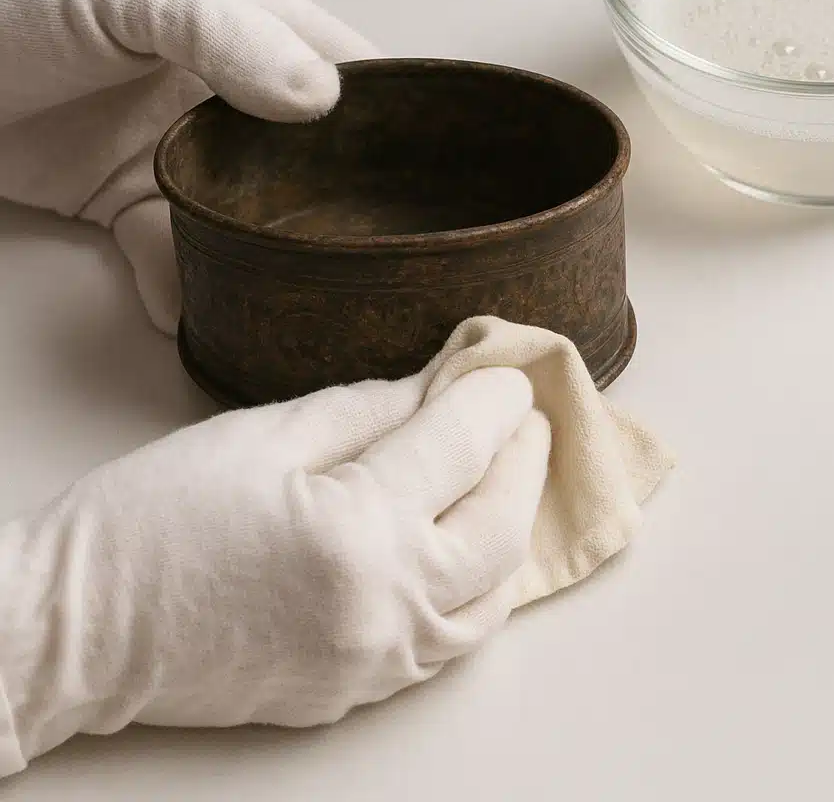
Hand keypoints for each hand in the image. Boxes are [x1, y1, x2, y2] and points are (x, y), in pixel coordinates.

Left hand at [0, 0, 376, 333]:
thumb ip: (231, 34)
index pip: (356, 75)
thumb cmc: (21, 0)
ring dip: (272, 264)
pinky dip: (189, 289)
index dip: (399, 126)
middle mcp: (235, 98)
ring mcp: (188, 157)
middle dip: (344, 213)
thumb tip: (326, 104)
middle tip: (378, 266)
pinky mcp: (134, 206)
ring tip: (300, 305)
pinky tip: (199, 315)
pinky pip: (179, 255)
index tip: (438, 185)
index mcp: (257, 30)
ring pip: (255, 220)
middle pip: (316, 164)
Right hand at [0, 367, 549, 775]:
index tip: (508, 372)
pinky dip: (475, 589)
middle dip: (523, 461)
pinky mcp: (356, 691)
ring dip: (512, 528)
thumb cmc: (153, 518)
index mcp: (355, 528)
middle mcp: (382, 604)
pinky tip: (469, 551)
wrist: (78, 630)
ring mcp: (374, 660)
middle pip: (499, 527)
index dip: (493, 401)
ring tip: (509, 477)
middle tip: (524, 418)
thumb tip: (434, 389)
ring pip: (490, 598)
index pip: (460, 449)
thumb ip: (367, 409)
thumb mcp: (263, 435)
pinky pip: (447, 644)